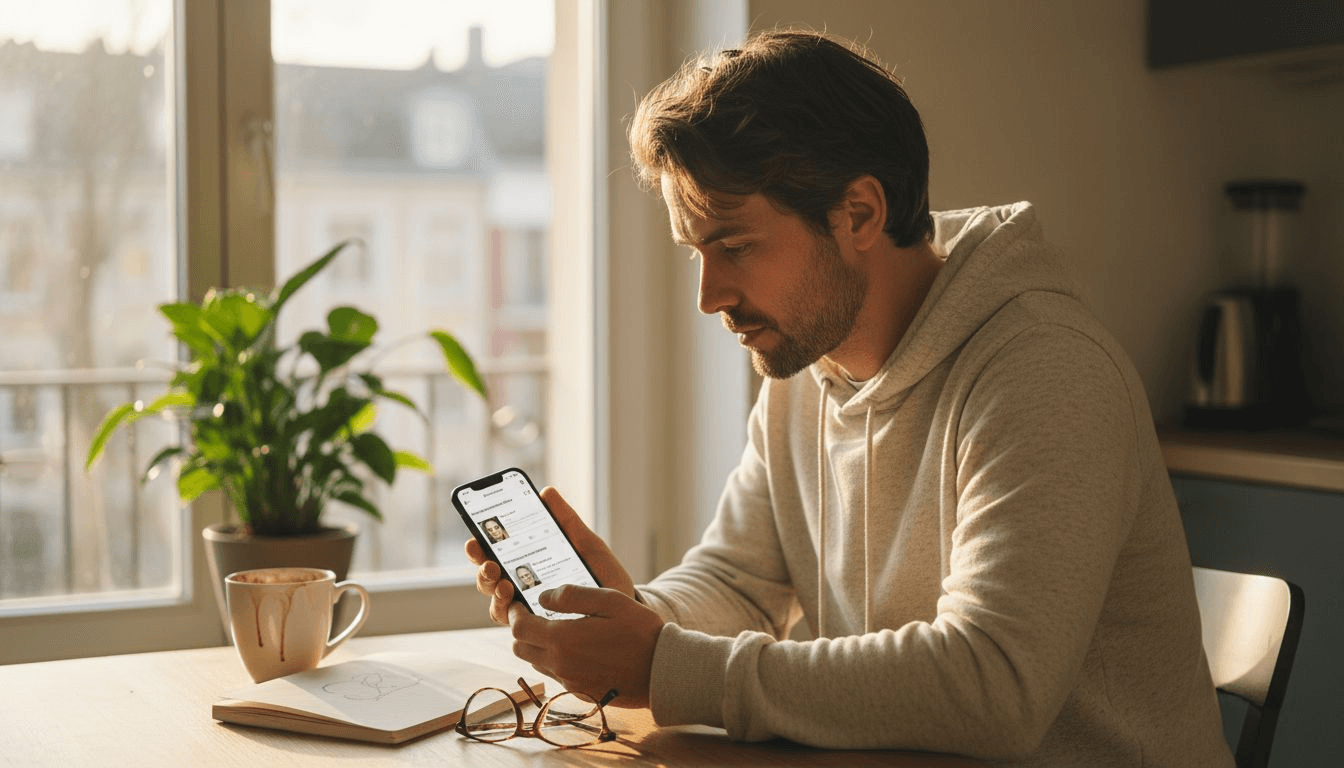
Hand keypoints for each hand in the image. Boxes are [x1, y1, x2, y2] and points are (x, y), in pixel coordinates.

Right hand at [465, 486, 635, 624]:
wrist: (625, 610)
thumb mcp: (586, 544)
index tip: (475, 537)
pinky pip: (514, 625)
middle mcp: (522, 587)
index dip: (480, 544)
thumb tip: (546, 492)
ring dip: (493, 592)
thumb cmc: (602, 575)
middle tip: (490, 564)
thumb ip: (566, 521)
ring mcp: (528, 609)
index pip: (496, 552)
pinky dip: (510, 615)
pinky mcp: (539, 628)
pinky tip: (517, 607)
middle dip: (482, 569)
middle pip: (489, 578)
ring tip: (504, 584)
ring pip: (496, 603)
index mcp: (529, 563)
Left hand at [508, 586, 663, 708]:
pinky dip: (555, 660)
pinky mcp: (580, 692)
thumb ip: (571, 596)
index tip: (518, 603)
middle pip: (520, 648)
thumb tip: (542, 597)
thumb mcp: (609, 600)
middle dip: (521, 630)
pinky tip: (576, 648)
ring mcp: (569, 681)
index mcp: (562, 639)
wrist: (662, 672)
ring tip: (556, 630)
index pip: (519, 628)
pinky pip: (555, 674)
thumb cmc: (640, 631)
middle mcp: (560, 664)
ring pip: (536, 662)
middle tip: (533, 615)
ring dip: (537, 646)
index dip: (514, 613)